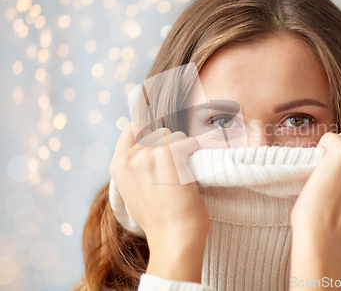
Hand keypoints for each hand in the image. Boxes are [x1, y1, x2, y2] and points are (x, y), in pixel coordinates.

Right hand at [109, 122, 209, 281]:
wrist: (175, 237)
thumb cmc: (160, 220)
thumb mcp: (133, 193)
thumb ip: (135, 170)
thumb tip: (148, 150)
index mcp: (118, 165)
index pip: (131, 129)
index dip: (148, 134)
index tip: (161, 146)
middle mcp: (131, 157)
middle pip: (159, 133)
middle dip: (171, 146)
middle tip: (177, 171)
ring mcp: (150, 154)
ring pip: (176, 136)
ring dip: (184, 150)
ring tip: (184, 175)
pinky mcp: (170, 154)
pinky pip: (190, 142)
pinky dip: (197, 153)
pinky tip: (194, 171)